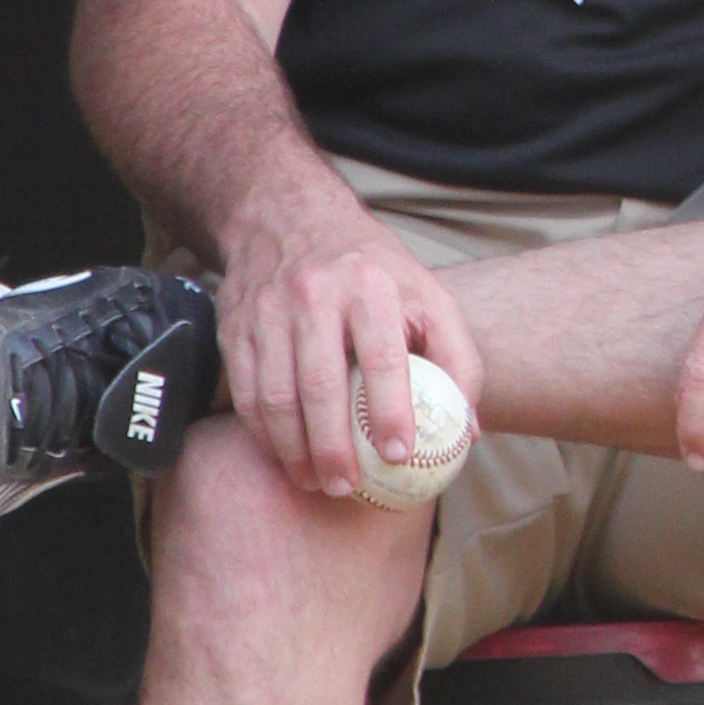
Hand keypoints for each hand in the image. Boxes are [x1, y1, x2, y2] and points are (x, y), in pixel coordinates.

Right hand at [207, 175, 486, 507]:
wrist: (287, 216)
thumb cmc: (371, 269)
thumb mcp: (426, 293)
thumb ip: (456, 358)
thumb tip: (468, 432)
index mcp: (372, 284)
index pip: (384, 357)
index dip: (392, 412)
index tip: (399, 456)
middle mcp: (315, 294)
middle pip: (321, 385)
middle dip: (333, 448)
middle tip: (348, 488)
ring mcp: (268, 310)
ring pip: (275, 396)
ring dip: (294, 451)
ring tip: (317, 483)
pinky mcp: (235, 326)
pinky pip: (245, 393)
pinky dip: (264, 434)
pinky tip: (285, 456)